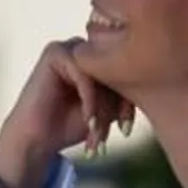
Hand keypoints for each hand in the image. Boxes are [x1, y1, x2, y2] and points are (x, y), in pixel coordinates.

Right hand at [0, 39, 133, 187]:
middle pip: (116, 72)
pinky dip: (89, 100)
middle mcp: (86, 51)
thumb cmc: (70, 126)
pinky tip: (88, 120)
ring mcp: (70, 48)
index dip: (129, 102)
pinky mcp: (54, 53)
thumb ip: (123, 96)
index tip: (127, 130)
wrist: (36, 139)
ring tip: (98, 132)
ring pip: (101, 74)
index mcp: (99, 61)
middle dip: (116, 107)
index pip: (126, 73)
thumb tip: (151, 86)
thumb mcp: (106, 111)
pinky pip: (83, 74)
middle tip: (116, 132)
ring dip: (102, 107)